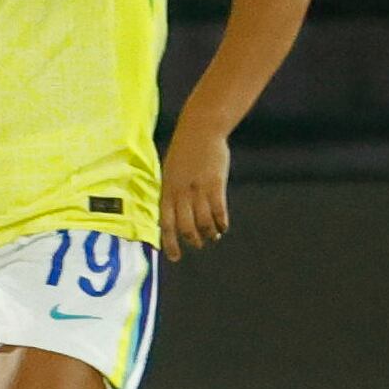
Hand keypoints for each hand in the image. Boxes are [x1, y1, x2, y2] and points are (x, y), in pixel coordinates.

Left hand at [161, 123, 231, 259]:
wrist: (199, 130)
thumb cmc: (184, 151)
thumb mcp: (170, 171)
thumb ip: (172, 192)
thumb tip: (173, 213)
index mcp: (167, 189)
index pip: (166, 222)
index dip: (169, 242)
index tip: (174, 257)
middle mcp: (180, 192)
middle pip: (185, 226)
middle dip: (192, 240)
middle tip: (198, 245)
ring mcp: (198, 188)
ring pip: (203, 221)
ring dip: (208, 233)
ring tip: (212, 237)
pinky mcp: (215, 183)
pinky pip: (218, 210)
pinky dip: (221, 222)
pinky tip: (223, 227)